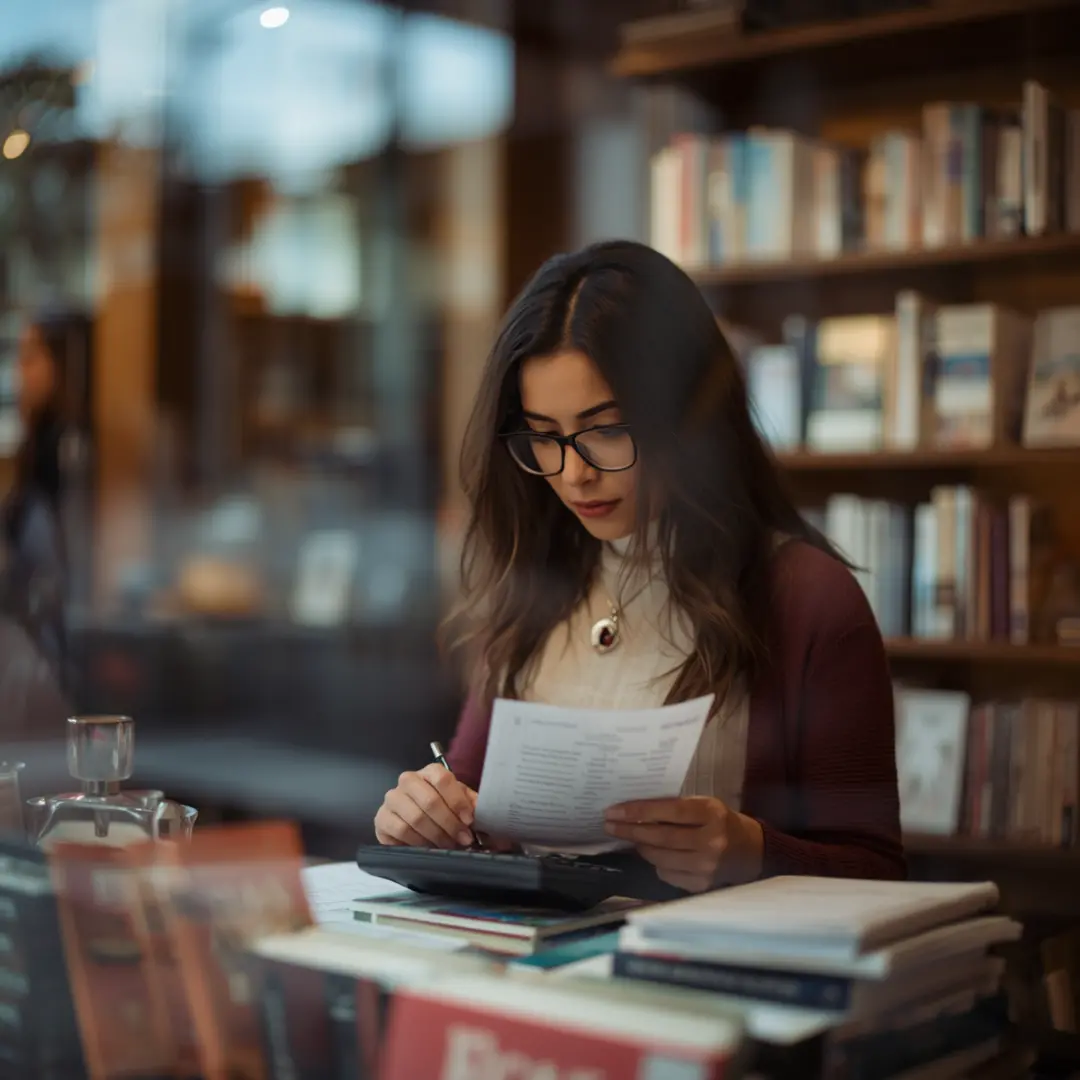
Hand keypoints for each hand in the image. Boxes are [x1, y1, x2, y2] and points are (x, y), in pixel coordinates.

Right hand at [375, 764, 478, 848]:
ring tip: (448, 845)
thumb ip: (473, 805)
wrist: (415, 821)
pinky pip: (400, 830)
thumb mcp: (459, 802)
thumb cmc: (442, 807)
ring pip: (415, 817)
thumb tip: (490, 814)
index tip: (469, 820)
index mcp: (429, 771)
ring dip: (436, 835)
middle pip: (429, 800)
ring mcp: (392, 798)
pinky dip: (418, 841)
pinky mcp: (382, 818)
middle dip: (449, 824)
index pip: (442, 778)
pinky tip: (428, 847)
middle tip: (463, 839)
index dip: (457, 801)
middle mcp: (408, 780)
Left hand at [603, 796, 763, 892]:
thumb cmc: (721, 821)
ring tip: (633, 838)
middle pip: (659, 837)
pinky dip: (656, 863)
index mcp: (711, 814)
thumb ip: (674, 808)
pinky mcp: (701, 885)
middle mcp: (710, 842)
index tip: (613, 811)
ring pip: (659, 858)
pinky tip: (655, 854)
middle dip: (630, 830)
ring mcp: (706, 867)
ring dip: (641, 847)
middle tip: (610, 825)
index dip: (637, 811)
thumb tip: (635, 812)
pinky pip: (666, 874)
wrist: (751, 851)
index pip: (667, 811)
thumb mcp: (704, 805)